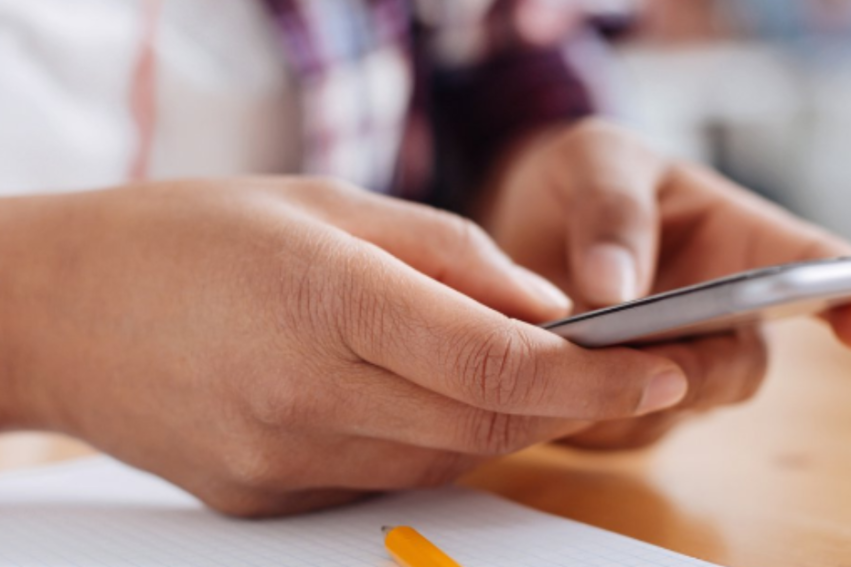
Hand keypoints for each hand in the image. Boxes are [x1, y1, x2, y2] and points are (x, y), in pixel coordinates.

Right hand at [0, 177, 691, 514]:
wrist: (61, 309)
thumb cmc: (187, 234)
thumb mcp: (324, 201)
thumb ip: (445, 252)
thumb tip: (541, 303)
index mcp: (327, 303)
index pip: (503, 368)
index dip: (597, 376)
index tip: (657, 367)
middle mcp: (307, 400)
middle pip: (488, 426)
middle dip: (565, 400)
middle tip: (609, 365)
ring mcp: (283, 462)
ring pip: (446, 460)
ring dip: (502, 420)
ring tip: (517, 371)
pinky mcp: (266, 496)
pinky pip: (387, 477)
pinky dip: (433, 440)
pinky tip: (425, 396)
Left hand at [483, 118, 850, 448]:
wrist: (522, 217)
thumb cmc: (581, 177)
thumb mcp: (593, 160)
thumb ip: (611, 209)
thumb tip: (615, 289)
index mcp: (740, 242)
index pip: (812, 274)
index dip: (846, 300)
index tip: (850, 325)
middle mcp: (717, 315)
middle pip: (740, 366)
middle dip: (691, 369)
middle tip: (625, 345)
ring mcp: (669, 362)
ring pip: (672, 406)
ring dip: (620, 389)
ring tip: (562, 344)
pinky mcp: (615, 396)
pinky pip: (611, 425)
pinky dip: (575, 407)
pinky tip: (535, 370)